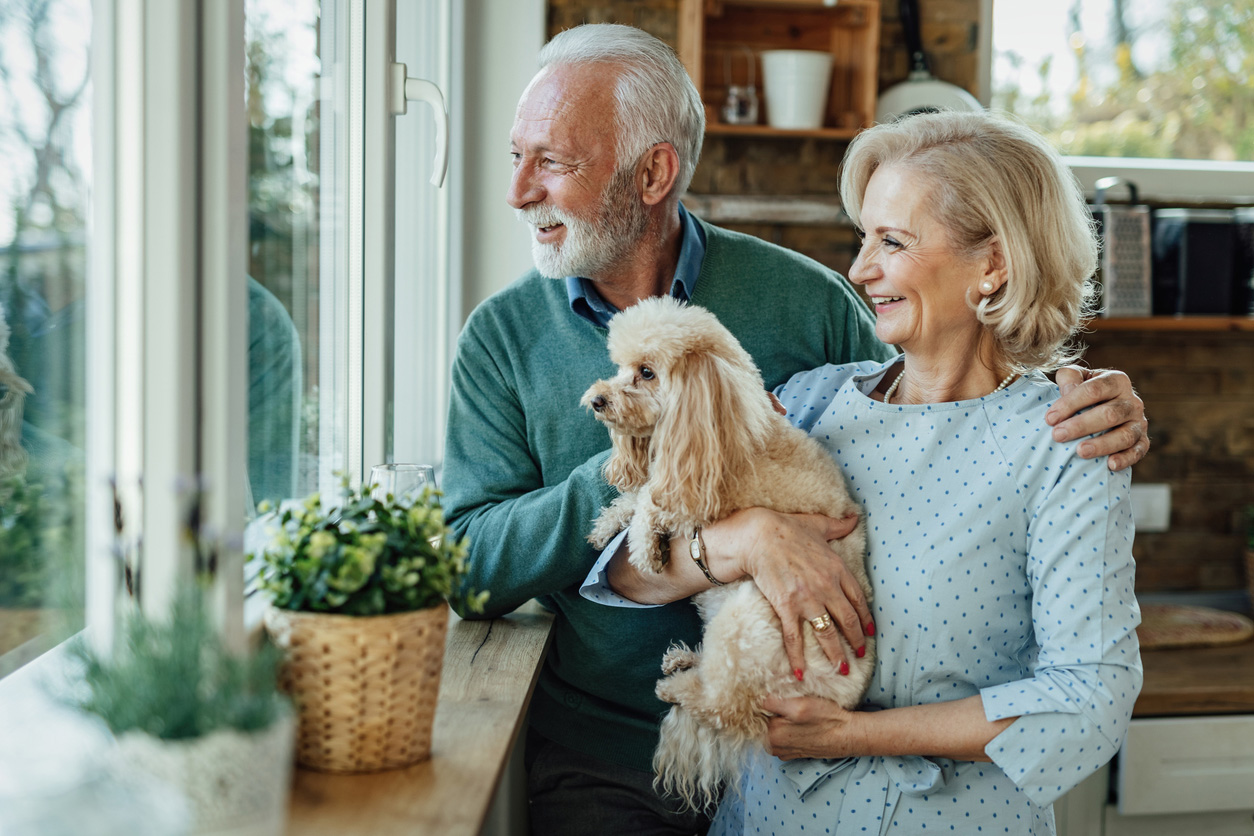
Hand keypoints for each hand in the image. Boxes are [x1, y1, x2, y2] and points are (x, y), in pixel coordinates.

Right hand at [702, 508, 870, 679]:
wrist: (758, 535)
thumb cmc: (787, 527)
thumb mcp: (818, 524)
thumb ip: (838, 525)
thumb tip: (854, 517)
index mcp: (837, 569)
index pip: (858, 600)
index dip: (865, 619)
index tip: (870, 632)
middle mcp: (826, 587)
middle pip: (847, 620)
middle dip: (856, 641)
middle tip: (861, 656)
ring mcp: (807, 599)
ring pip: (827, 633)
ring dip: (836, 654)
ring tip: (842, 670)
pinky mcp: (786, 607)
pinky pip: (795, 638)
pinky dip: (798, 657)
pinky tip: (801, 673)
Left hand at [762, 695, 860, 759]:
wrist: (848, 734)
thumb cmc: (826, 719)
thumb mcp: (798, 706)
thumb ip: (773, 703)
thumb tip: (757, 699)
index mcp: (771, 736)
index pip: (756, 713)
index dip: (764, 700)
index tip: (775, 693)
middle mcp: (774, 747)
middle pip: (763, 720)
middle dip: (772, 709)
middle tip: (788, 700)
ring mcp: (784, 751)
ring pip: (773, 727)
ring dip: (780, 717)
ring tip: (795, 709)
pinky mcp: (793, 751)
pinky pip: (782, 735)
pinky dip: (787, 726)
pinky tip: (799, 720)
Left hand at [1047, 366, 1148, 470]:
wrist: (1106, 405)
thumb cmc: (1084, 391)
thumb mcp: (1076, 377)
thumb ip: (1069, 377)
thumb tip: (1068, 390)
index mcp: (1116, 381)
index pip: (1094, 390)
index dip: (1070, 403)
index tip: (1050, 418)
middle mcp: (1132, 401)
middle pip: (1109, 414)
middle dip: (1081, 425)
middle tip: (1058, 435)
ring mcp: (1139, 422)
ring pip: (1125, 435)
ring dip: (1102, 445)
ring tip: (1080, 451)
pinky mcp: (1142, 441)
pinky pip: (1138, 451)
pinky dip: (1126, 459)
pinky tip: (1110, 465)